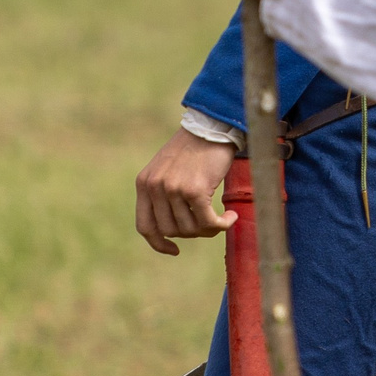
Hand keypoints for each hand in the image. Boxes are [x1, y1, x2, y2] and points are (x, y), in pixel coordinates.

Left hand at [135, 129, 239, 254]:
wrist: (212, 126)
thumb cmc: (194, 148)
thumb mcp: (167, 169)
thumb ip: (163, 194)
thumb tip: (174, 231)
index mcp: (144, 183)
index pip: (145, 226)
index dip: (159, 243)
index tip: (174, 250)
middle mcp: (155, 187)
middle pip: (171, 231)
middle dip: (192, 232)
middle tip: (209, 224)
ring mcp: (173, 189)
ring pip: (190, 229)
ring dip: (209, 228)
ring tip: (221, 218)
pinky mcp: (195, 190)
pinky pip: (208, 222)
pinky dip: (221, 225)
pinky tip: (231, 217)